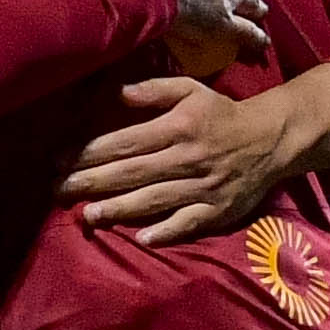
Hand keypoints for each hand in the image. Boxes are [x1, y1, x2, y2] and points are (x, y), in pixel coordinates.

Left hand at [63, 64, 329, 242]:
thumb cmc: (222, 113)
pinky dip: (167, 231)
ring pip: (155, 199)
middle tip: (57, 191)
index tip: (59, 160)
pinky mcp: (218, 210)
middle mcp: (188, 158)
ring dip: (119, 208)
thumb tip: (117, 93)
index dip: (89, 152)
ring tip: (88, 215)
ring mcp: (203, 187)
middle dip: (91, 182)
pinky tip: (142, 239)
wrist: (272, 138)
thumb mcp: (191, 90)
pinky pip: (189, 222)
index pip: (125, 142)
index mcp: (178, 127)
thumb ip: (154, 90)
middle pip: (132, 172)